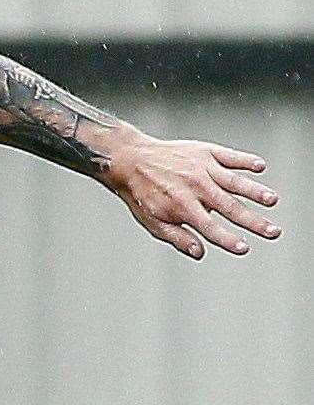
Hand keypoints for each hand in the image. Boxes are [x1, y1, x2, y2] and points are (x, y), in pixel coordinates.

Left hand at [98, 129, 281, 258]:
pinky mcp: (204, 152)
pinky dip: (244, 160)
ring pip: (233, 181)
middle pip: (229, 207)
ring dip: (254, 191)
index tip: (244, 248)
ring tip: (272, 199)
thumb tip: (200, 252)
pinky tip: (259, 166)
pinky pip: (228, 156)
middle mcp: (194, 186)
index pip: (210, 227)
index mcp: (182, 206)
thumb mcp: (153, 221)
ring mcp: (201, 167)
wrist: (129, 158)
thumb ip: (178, 237)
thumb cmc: (142, 192)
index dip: (227, 239)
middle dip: (253, 221)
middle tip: (273, 232)